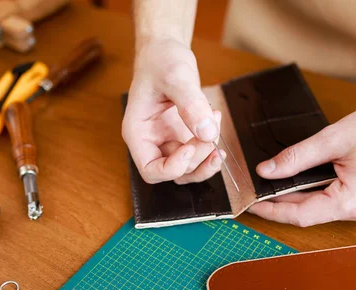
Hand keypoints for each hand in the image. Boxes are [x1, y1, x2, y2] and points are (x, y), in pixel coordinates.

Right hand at [122, 39, 223, 184]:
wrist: (165, 50)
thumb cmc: (160, 61)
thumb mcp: (176, 77)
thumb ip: (191, 105)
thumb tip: (207, 133)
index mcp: (138, 133)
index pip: (151, 170)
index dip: (172, 168)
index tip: (189, 147)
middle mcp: (151, 142)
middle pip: (173, 173)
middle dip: (196, 159)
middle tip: (211, 134)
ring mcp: (168, 141)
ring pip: (188, 169)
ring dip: (206, 160)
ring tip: (217, 133)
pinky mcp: (182, 136)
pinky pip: (197, 155)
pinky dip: (209, 149)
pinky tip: (217, 130)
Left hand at [248, 98, 355, 226]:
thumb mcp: (333, 139)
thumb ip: (296, 157)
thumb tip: (266, 171)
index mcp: (354, 202)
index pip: (300, 215)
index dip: (272, 210)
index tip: (250, 205)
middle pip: (310, 212)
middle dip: (283, 199)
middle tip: (258, 188)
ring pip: (323, 207)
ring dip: (301, 194)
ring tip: (278, 181)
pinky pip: (337, 202)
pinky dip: (319, 191)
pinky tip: (305, 179)